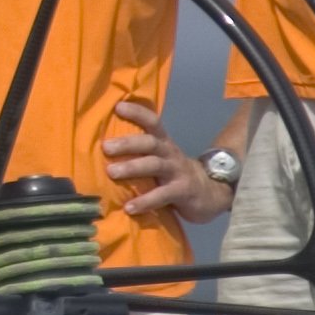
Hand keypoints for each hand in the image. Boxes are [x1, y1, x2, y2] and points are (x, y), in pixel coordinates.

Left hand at [103, 100, 232, 224]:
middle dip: (127, 143)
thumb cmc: (175, 173)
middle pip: (150, 143)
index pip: (152, 122)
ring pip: (154, 165)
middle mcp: (170, 153)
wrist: (212, 192)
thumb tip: (102, 147)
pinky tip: (129, 207)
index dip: (137, 112)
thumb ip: (141, 152)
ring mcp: (177, 172)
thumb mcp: (161, 158)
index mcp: (163, 143)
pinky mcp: (182, 192)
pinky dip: (145, 201)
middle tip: (105, 147)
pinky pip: (162, 195)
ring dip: (132, 168)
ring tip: (111, 172)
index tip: (118, 106)